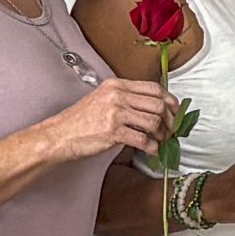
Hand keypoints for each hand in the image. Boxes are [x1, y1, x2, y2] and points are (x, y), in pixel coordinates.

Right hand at [43, 77, 174, 161]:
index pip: (154, 88)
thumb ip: (127, 100)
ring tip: (161, 141)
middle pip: (158, 104)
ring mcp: (115, 112)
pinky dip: (153, 147)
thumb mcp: (104, 100)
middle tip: (171, 131)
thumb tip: (156, 110)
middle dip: (170, 121)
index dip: (170, 101)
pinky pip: (143, 139)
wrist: (59, 135)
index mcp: (116, 85)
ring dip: (163, 135)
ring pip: (154, 121)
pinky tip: (152, 151)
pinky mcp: (113, 131)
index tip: (175, 113)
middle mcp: (117, 95)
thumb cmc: (81, 121)